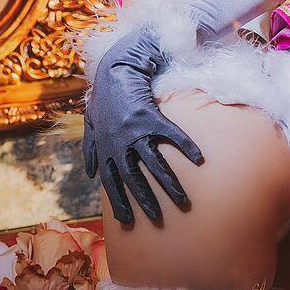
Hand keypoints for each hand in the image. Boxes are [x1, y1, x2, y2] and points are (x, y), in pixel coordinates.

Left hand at [83, 27, 203, 223]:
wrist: (116, 68)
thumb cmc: (105, 96)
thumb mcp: (91, 123)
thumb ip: (91, 149)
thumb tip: (90, 174)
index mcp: (106, 147)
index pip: (111, 181)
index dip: (118, 201)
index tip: (126, 221)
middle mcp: (119, 143)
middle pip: (133, 178)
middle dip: (144, 200)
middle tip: (157, 218)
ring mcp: (135, 131)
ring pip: (154, 163)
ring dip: (169, 183)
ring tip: (182, 200)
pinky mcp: (151, 117)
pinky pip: (172, 136)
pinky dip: (186, 146)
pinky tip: (199, 159)